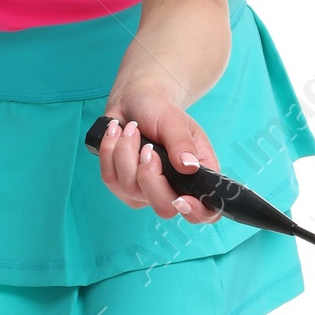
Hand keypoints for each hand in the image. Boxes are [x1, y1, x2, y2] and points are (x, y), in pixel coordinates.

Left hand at [95, 98, 218, 223]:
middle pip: (163, 208)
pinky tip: (117, 134)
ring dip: (126, 153)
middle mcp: (172, 190)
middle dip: (150, 176)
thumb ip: (182, 143)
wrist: (133, 103)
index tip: (182, 198)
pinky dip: (110, 152)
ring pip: (131, 189)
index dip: (196, 212)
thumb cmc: (160, 112)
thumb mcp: (175, 121)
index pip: (204, 212)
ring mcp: (144, 193)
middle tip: (148, 148)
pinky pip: (110, 180)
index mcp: (196, 176)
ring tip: (131, 130)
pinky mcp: (121, 187)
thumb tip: (189, 166)